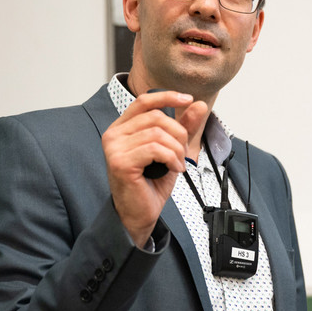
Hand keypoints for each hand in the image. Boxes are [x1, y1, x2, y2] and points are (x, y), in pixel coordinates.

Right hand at [102, 91, 207, 247]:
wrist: (139, 213)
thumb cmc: (151, 183)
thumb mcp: (171, 150)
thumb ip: (183, 127)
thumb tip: (198, 105)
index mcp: (123, 127)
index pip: (144, 101)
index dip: (168, 97)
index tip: (189, 100)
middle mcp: (114, 134)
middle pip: (156, 117)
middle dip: (179, 134)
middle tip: (183, 153)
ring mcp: (114, 148)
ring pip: (158, 133)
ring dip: (177, 149)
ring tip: (178, 164)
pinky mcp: (120, 162)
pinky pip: (155, 149)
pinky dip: (171, 158)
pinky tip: (173, 169)